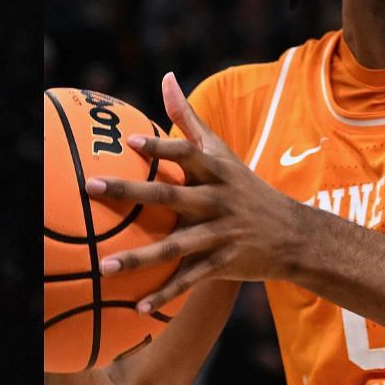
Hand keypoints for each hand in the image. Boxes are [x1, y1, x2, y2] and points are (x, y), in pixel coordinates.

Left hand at [87, 72, 309, 312]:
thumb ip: (189, 118)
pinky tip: (138, 307)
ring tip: (103, 267)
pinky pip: (190, 280)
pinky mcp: (223, 264)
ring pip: (175, 246)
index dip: (160, 146)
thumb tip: (166, 78)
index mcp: (214, 171)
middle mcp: (216, 200)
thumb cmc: (245, 186)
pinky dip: (166, 294)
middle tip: (90, 187)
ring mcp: (220, 234)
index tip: (130, 140)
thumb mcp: (221, 152)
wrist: (294, 235)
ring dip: (139, 258)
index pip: (185, 154)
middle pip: (169, 196)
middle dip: (129, 190)